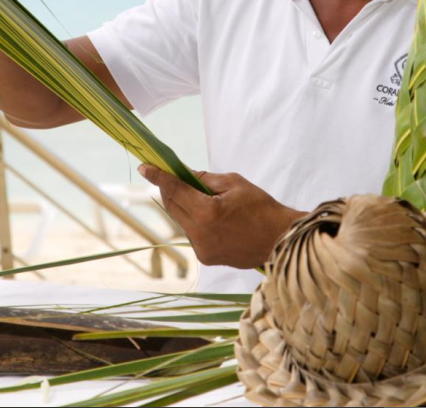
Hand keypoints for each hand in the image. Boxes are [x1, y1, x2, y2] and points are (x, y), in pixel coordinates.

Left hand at [137, 164, 305, 268]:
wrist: (280, 241)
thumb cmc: (262, 208)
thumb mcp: (234, 183)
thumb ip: (205, 179)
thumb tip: (184, 174)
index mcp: (206, 212)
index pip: (174, 190)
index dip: (158, 176)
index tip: (145, 167)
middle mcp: (199, 234)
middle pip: (172, 206)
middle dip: (169, 189)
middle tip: (168, 175)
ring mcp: (202, 249)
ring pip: (181, 220)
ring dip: (184, 206)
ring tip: (202, 197)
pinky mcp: (206, 258)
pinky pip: (192, 233)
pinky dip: (195, 221)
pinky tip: (212, 216)